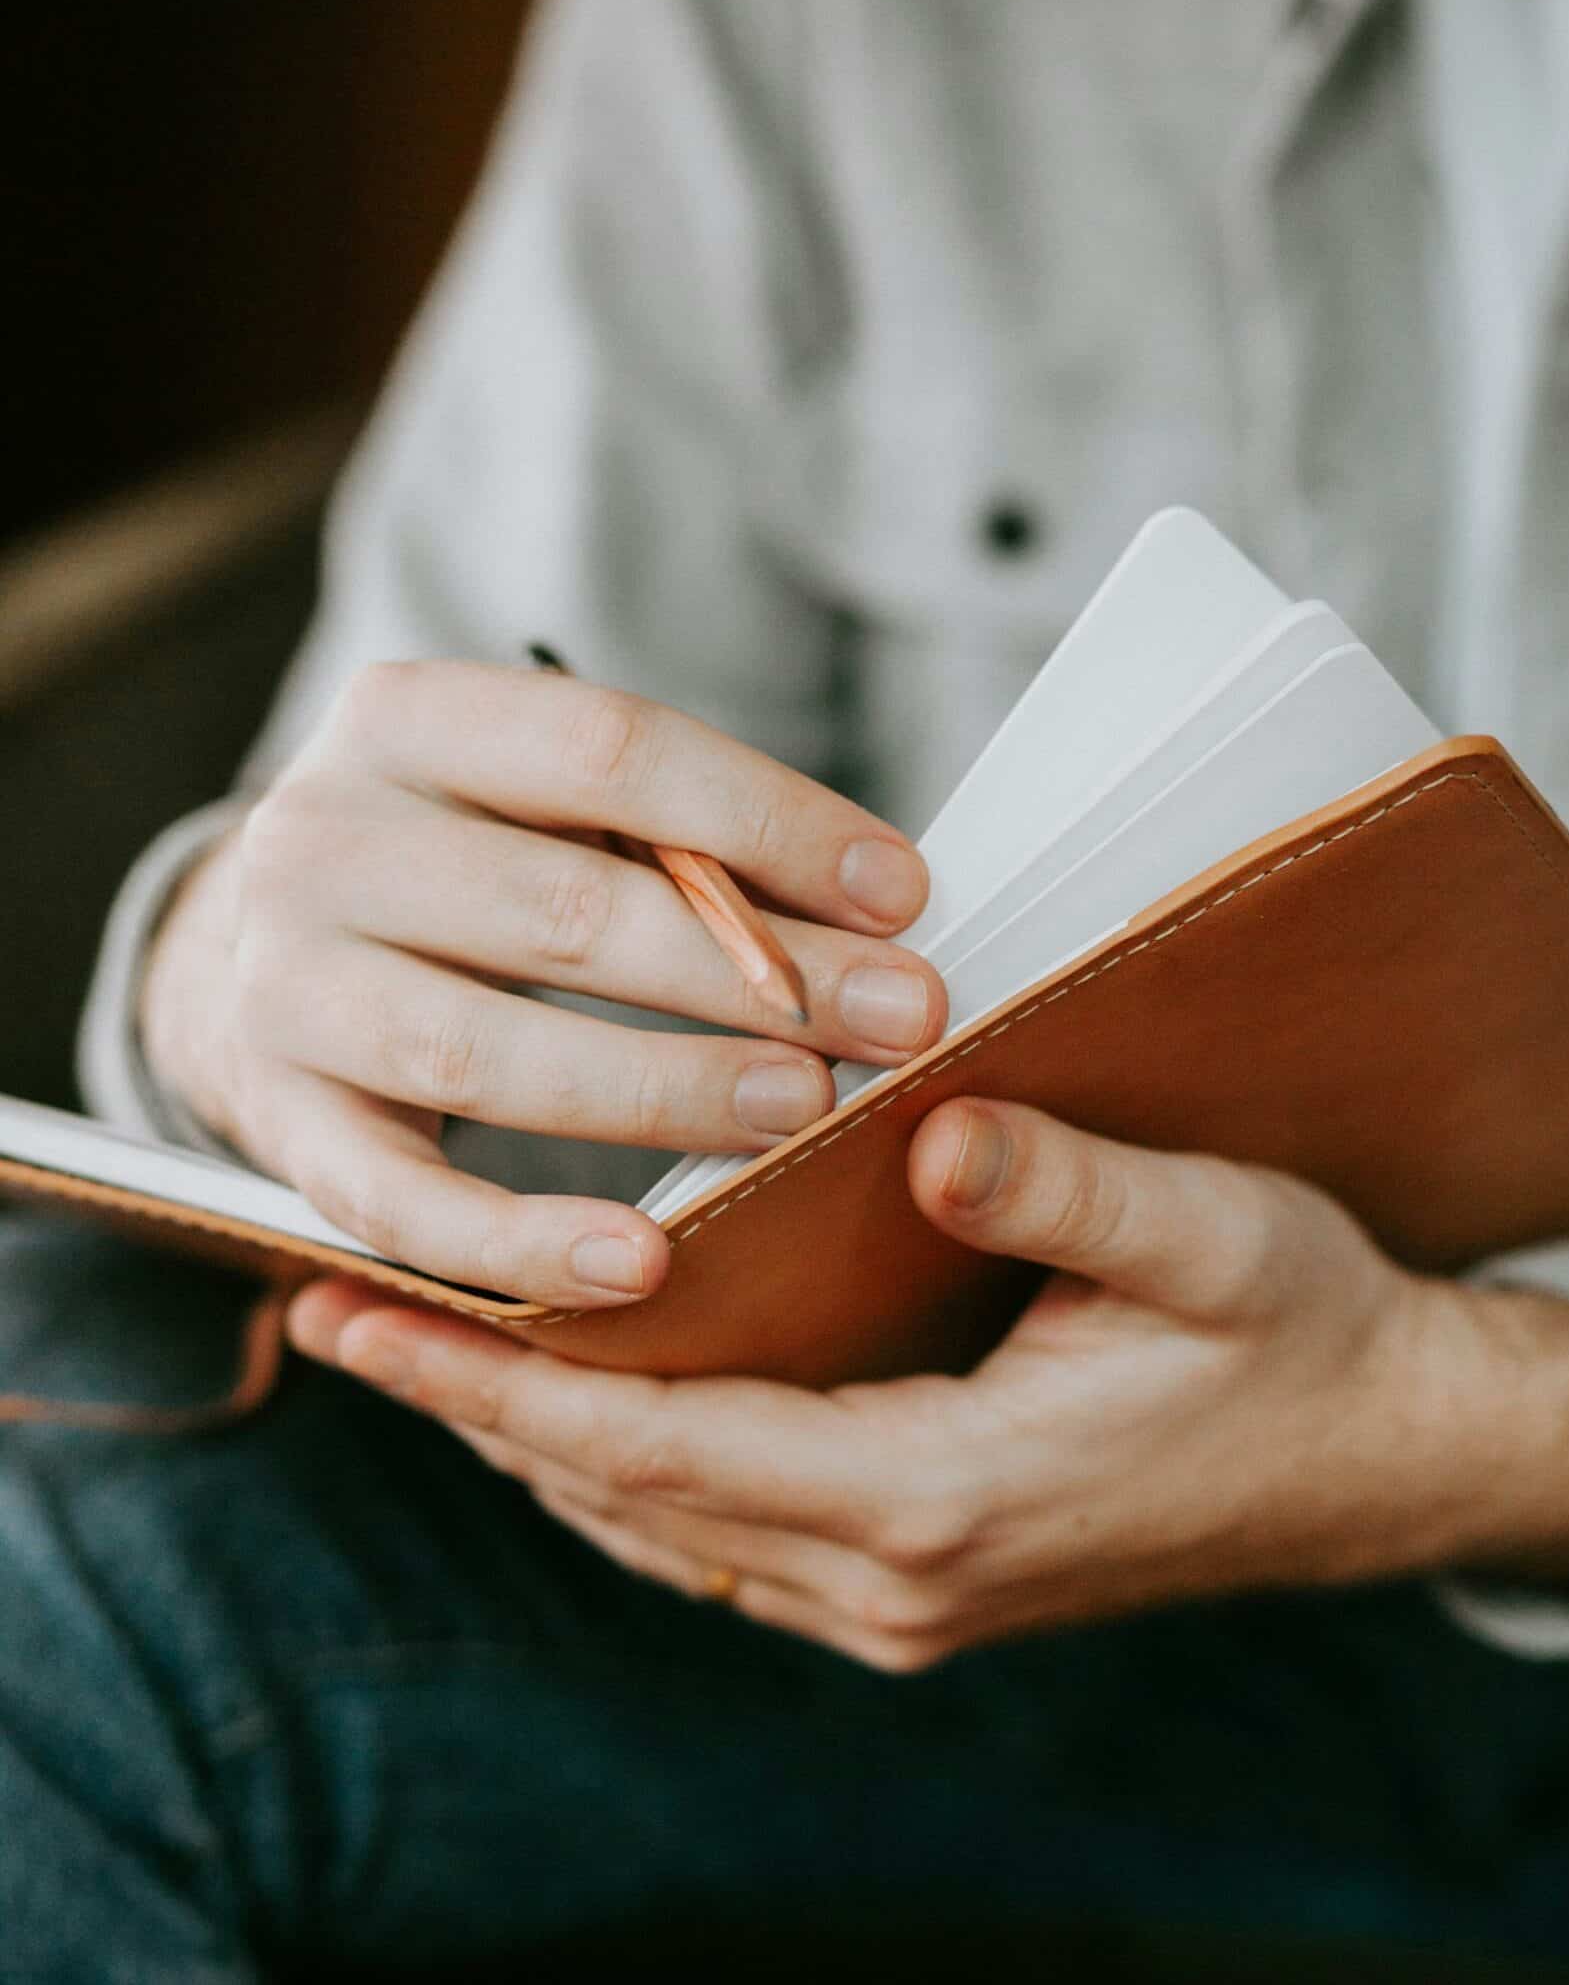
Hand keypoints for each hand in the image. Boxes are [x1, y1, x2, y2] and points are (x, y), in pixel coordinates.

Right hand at [141, 661, 945, 1306]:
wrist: (250, 958)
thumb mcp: (541, 803)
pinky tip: (643, 1264)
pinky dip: (525, 1242)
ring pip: (486, 1053)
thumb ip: (677, 839)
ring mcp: (285, 991)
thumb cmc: (466, 872)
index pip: (608, 748)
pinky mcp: (282, 1126)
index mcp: (406, 720)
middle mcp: (320, 842)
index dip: (767, 820)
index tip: (901, 892)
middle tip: (900, 1016)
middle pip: (560, 908)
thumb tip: (882, 911)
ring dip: (663, 1088)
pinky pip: (404, 1206)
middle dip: (752, 969)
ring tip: (803, 1108)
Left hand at [285, 1101, 1568, 1671]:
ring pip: (663, 1532)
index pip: (655, 1442)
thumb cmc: (1308, 1333)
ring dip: (540, 1446)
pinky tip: (581, 1409)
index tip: (357, 1316)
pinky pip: (724, 1542)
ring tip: (424, 1349)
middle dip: (476, 1409)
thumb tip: (925, 1129)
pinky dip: (630, 1473)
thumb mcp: (1213, 1235)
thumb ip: (1065, 1188)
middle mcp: (896, 1581)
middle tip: (336, 1310)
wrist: (1394, 1459)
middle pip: (625, 1496)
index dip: (493, 1381)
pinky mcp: (920, 1592)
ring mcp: (906, 1604)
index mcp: (940, 1494)